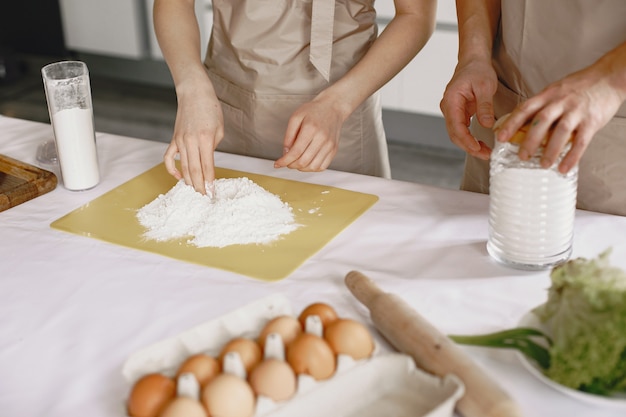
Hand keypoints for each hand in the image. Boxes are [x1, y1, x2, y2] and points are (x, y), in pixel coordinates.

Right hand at [164, 82, 223, 193]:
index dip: (210, 182)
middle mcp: (191, 142)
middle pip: (194, 171)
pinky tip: (179, 178)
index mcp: (205, 139)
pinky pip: (169, 158)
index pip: (207, 167)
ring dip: (189, 182)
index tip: (212, 193)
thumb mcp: (219, 129)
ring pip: (184, 167)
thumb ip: (213, 148)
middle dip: (200, 187)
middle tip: (204, 198)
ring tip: (195, 193)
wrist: (194, 93)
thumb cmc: (210, 109)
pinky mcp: (174, 139)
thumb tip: (208, 162)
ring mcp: (180, 141)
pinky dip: (172, 170)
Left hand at [274, 97, 345, 171]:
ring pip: (313, 167)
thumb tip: (285, 153)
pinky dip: (312, 168)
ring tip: (296, 162)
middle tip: (286, 162)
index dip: (284, 161)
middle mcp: (322, 138)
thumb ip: (289, 135)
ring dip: (301, 168)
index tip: (277, 164)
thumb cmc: (313, 111)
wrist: (332, 108)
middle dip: (291, 165)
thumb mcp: (296, 117)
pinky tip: (306, 162)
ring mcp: (329, 145)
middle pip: (304, 161)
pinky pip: (322, 166)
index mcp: (310, 129)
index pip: (296, 152)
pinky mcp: (333, 150)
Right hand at [440, 60, 497, 159]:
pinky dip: (470, 138)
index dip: (466, 140)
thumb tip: (487, 125)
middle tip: (485, 154)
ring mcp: (451, 111)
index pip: (456, 126)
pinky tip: (480, 143)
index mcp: (451, 101)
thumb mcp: (485, 86)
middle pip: (454, 134)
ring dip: (469, 144)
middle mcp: (448, 108)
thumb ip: (485, 106)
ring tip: (485, 151)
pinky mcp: (458, 113)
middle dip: (468, 147)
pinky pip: (461, 129)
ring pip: (457, 134)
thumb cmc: (477, 70)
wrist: (473, 61)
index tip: (478, 149)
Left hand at [495, 64, 625, 173]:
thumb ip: (541, 106)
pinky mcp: (592, 120)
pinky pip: (581, 141)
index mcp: (548, 94)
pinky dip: (572, 156)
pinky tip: (564, 167)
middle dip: (529, 141)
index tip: (500, 137)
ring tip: (543, 165)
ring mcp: (577, 110)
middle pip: (541, 121)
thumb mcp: (555, 90)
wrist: (609, 77)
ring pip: (560, 131)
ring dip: (550, 150)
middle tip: (522, 156)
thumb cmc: (579, 86)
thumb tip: (521, 124)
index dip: (511, 123)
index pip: (525, 108)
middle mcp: (561, 101)